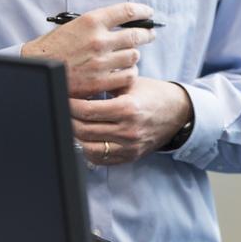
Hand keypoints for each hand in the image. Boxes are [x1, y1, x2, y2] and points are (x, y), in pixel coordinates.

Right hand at [21, 2, 155, 98]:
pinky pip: (128, 76)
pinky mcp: (100, 81)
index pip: (127, 11)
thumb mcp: (74, 26)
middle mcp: (98, 40)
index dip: (143, 11)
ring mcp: (100, 62)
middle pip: (137, 35)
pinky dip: (129, 74)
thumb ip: (99, 24)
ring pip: (134, 56)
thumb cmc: (54, 46)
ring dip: (134, 56)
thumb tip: (125, 22)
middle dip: (147, 34)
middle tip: (149, 35)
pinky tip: (124, 72)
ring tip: (130, 56)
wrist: (36, 68)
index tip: (149, 13)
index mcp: (91, 21)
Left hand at [70, 77, 193, 164]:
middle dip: (68, 119)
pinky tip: (86, 138)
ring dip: (75, 136)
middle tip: (61, 110)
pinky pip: (100, 159)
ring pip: (88, 147)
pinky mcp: (130, 156)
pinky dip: (88, 149)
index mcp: (128, 108)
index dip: (69, 105)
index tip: (62, 98)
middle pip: (83, 130)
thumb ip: (106, 85)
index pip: (87, 111)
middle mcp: (128, 130)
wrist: (179, 112)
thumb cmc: (152, 94)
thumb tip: (77, 82)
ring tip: (71, 125)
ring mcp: (129, 146)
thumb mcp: (131, 83)